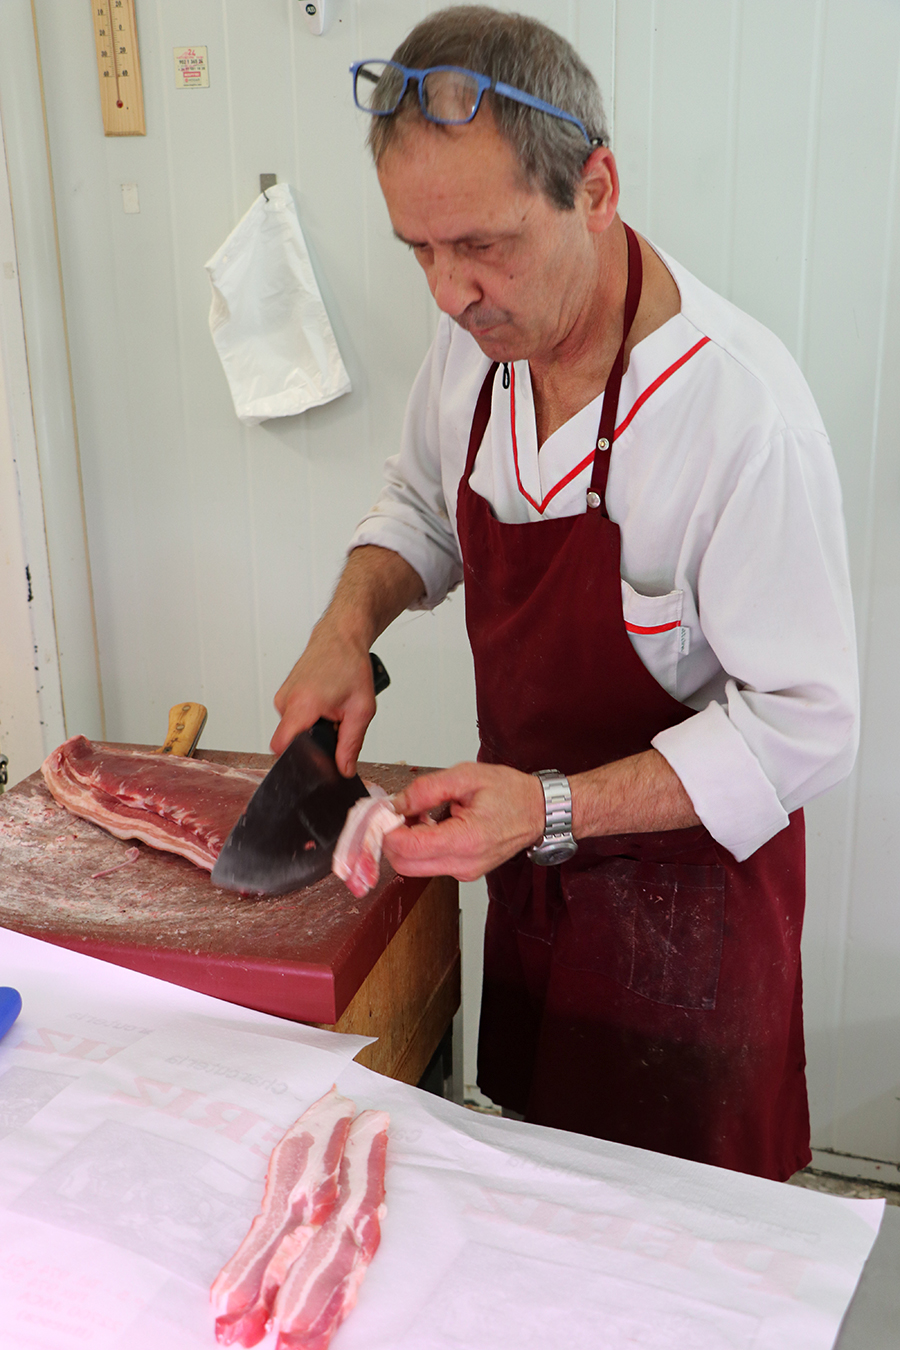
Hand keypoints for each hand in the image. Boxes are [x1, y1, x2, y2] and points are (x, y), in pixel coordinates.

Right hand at [271, 631, 374, 774]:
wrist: (341, 637)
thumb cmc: (350, 664)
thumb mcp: (361, 710)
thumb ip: (351, 744)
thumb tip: (344, 770)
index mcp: (303, 705)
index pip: (282, 746)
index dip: (296, 759)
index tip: (312, 761)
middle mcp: (286, 700)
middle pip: (290, 740)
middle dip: (312, 741)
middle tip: (334, 725)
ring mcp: (283, 696)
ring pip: (292, 728)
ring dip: (311, 727)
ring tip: (331, 709)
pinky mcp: (284, 693)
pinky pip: (292, 716)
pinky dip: (308, 716)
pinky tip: (324, 704)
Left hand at [383, 762, 544, 881]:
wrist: (539, 811)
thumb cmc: (510, 792)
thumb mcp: (466, 776)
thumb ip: (427, 789)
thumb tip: (396, 803)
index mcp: (466, 840)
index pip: (407, 848)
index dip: (387, 830)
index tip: (383, 812)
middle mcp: (464, 864)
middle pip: (404, 864)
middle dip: (391, 838)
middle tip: (396, 812)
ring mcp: (464, 872)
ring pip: (413, 867)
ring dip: (406, 842)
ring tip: (420, 813)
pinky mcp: (464, 872)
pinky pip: (429, 865)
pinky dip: (420, 846)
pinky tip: (431, 824)